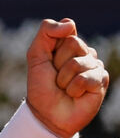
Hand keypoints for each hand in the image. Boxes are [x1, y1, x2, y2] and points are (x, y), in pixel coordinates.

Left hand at [26, 18, 108, 137]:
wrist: (47, 114)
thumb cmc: (41, 86)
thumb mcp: (36, 57)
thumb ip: (46, 33)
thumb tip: (69, 22)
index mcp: (69, 45)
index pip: (67, 30)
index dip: (53, 47)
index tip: (48, 61)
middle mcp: (84, 53)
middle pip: (73, 44)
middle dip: (58, 63)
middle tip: (55, 77)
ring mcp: (95, 66)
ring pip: (78, 62)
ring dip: (64, 79)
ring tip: (64, 88)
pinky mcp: (101, 81)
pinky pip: (86, 78)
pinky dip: (74, 89)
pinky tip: (75, 95)